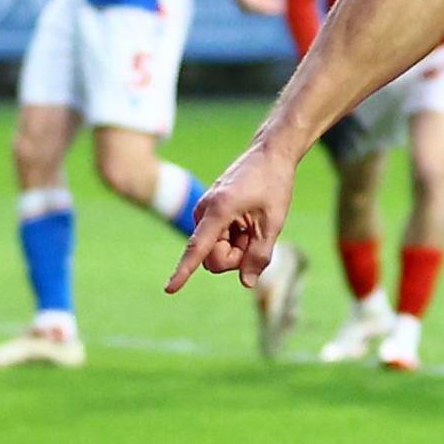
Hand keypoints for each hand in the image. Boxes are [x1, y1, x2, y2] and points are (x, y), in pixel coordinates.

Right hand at [168, 142, 299, 293]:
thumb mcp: (274, 222)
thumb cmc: (274, 185)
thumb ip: (260, 255)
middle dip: (236, 257)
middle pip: (213, 259)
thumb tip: (246, 283)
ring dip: (239, 246)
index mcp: (219, 210)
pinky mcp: (209, 214)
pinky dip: (236, 238)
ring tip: (254, 224)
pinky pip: (218, 240)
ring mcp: (204, 213)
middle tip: (257, 236)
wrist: (270, 154)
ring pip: (216, 251)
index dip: (184, 271)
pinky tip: (248, 221)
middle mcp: (204, 212)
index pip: (198, 248)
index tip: (169, 289)